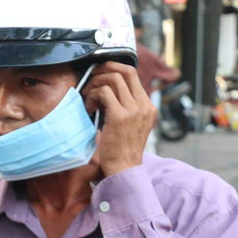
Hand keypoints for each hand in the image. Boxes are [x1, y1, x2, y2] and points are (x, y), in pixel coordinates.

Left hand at [81, 61, 155, 176]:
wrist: (124, 168)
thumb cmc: (122, 149)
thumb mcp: (131, 124)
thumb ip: (127, 107)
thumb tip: (108, 88)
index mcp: (148, 106)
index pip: (133, 74)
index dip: (115, 68)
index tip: (101, 74)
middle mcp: (144, 105)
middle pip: (126, 71)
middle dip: (105, 69)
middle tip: (91, 78)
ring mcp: (133, 110)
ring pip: (113, 79)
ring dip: (96, 84)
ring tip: (89, 98)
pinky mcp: (119, 116)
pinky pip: (103, 92)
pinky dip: (92, 96)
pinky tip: (89, 108)